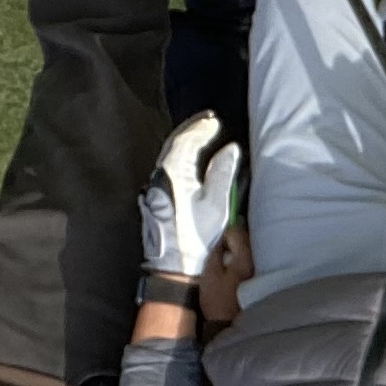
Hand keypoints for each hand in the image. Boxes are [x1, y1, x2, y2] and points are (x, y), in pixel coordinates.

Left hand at [141, 117, 241, 285]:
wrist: (173, 265)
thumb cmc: (195, 237)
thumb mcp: (215, 203)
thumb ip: (222, 172)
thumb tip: (229, 150)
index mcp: (173, 172)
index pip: (186, 140)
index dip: (201, 128)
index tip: (214, 121)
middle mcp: (160, 175)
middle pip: (174, 143)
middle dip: (191, 129)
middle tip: (207, 121)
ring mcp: (156, 186)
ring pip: (169, 154)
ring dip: (185, 141)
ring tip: (201, 134)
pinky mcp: (157, 196)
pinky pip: (168, 166)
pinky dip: (180, 155)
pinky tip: (191, 158)